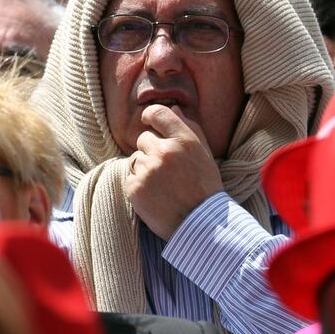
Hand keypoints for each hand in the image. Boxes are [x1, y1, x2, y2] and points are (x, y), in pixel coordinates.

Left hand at [125, 104, 222, 239]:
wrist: (202, 225)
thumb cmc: (206, 188)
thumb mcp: (204, 154)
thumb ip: (190, 128)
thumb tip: (174, 108)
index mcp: (184, 140)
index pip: (158, 113)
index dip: (150, 115)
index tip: (148, 120)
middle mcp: (165, 151)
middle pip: (143, 138)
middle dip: (151, 150)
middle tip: (165, 169)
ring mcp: (148, 170)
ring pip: (135, 159)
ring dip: (144, 168)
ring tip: (162, 185)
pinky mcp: (135, 188)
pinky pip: (129, 177)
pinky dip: (138, 185)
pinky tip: (154, 195)